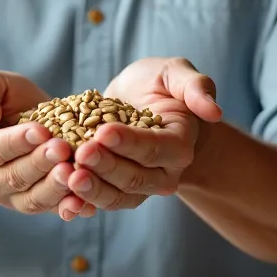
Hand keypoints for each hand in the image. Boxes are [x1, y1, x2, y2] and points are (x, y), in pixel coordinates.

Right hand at [0, 70, 96, 218]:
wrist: (16, 123)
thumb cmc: (2, 102)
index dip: (17, 142)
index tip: (41, 131)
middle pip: (14, 177)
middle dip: (41, 163)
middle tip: (63, 149)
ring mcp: (11, 198)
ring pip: (33, 198)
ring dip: (55, 188)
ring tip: (74, 172)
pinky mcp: (36, 205)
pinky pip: (52, 210)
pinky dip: (69, 208)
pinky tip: (86, 203)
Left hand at [68, 57, 222, 211]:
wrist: (142, 103)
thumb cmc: (160, 85)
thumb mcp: (176, 73)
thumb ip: (195, 86)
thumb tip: (214, 110)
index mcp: (179, 144)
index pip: (155, 148)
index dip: (130, 143)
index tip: (103, 132)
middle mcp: (164, 172)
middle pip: (135, 177)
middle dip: (106, 167)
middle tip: (80, 153)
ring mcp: (139, 186)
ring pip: (117, 196)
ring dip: (92, 190)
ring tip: (68, 175)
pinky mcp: (116, 191)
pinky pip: (100, 203)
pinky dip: (82, 204)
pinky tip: (62, 199)